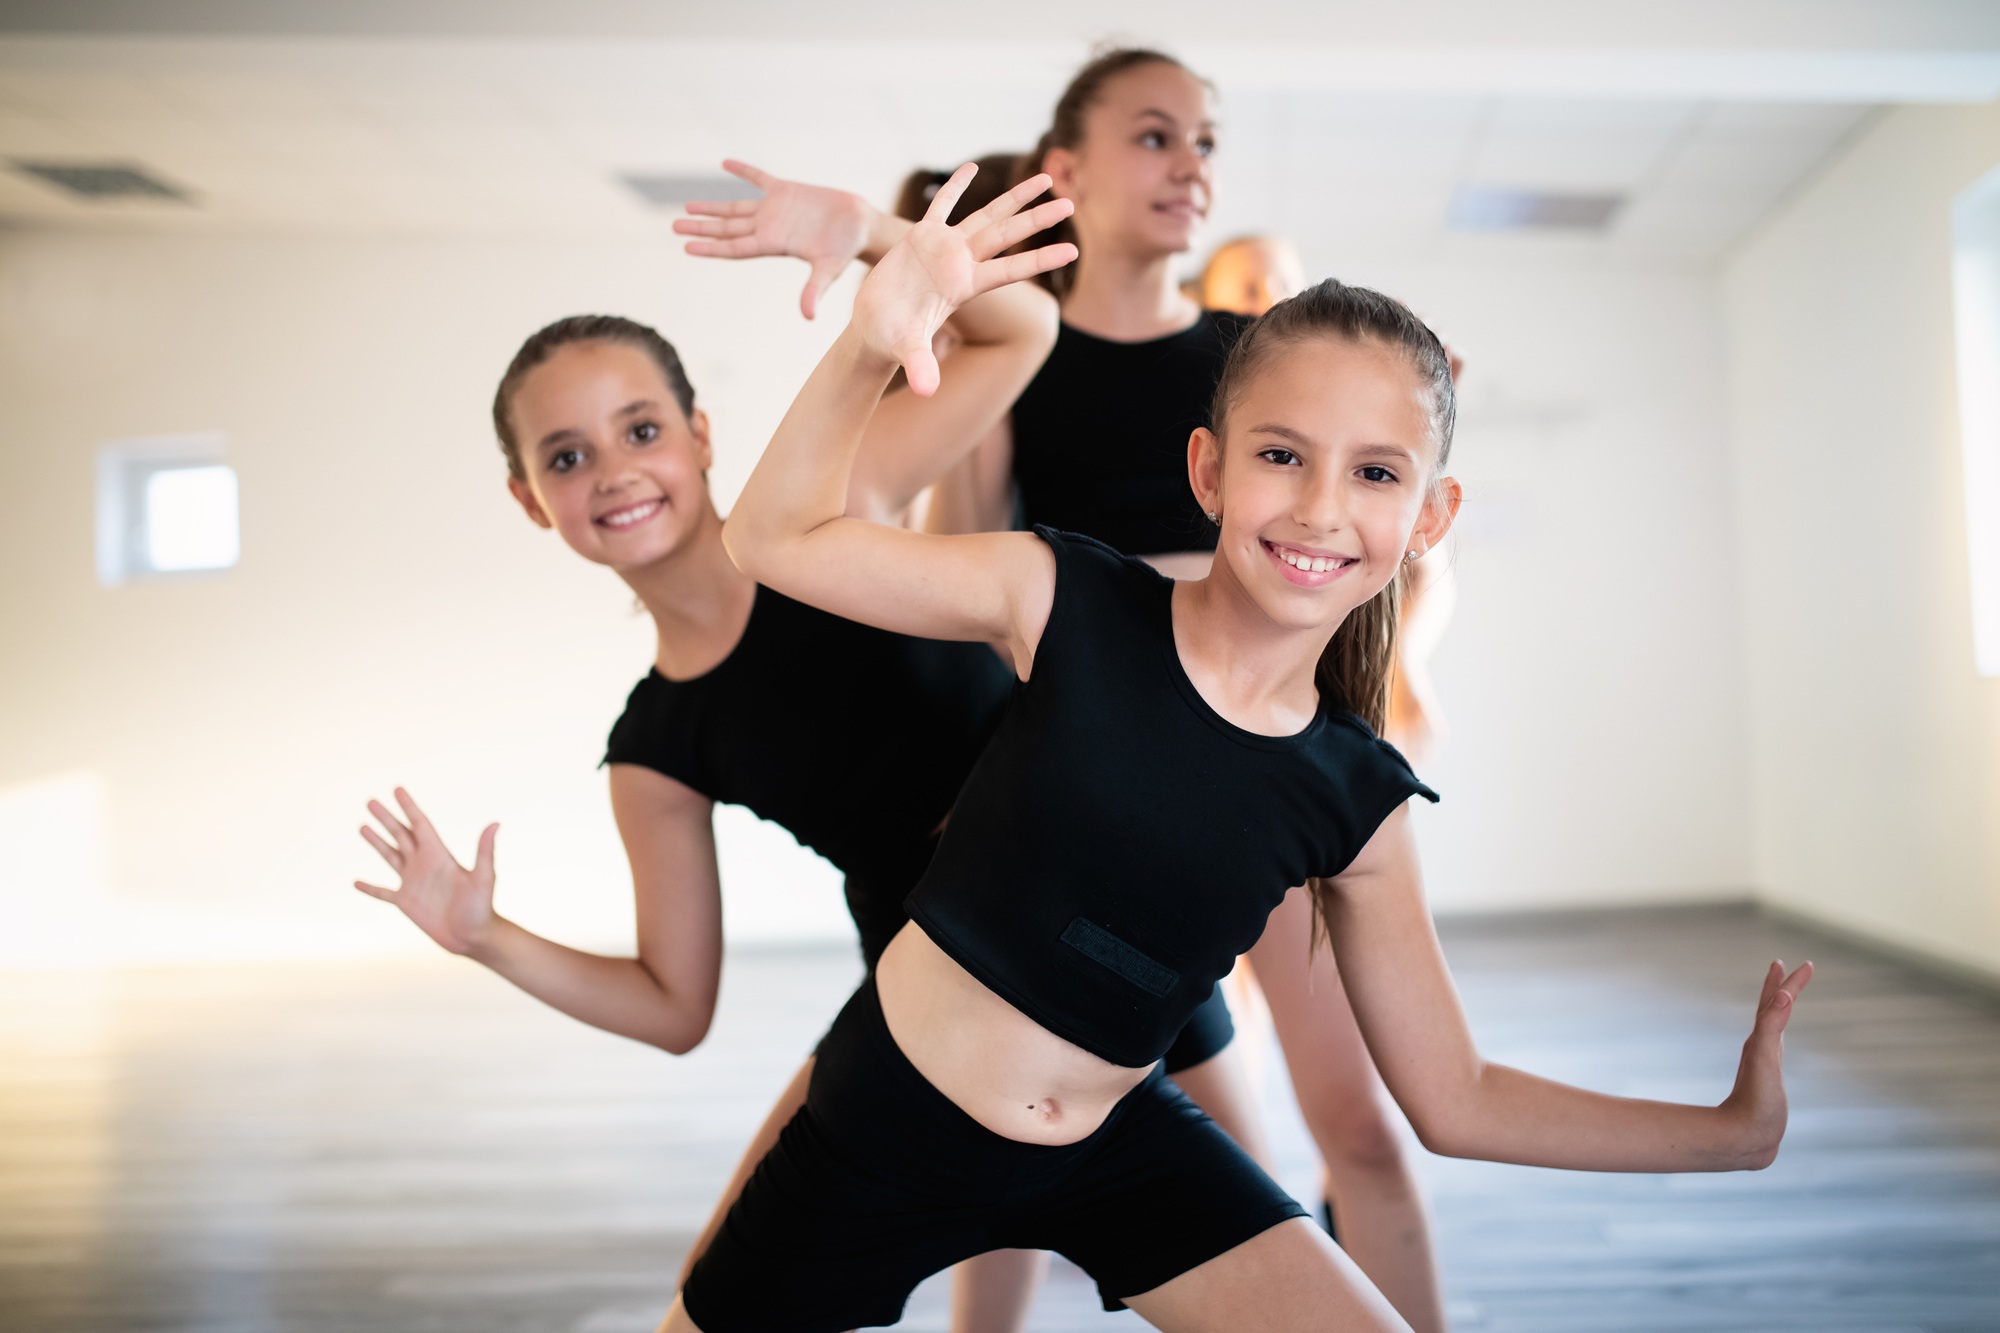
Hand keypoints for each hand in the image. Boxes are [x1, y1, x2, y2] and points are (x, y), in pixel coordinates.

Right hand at [355, 788, 498, 956]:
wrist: (474, 937)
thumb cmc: (482, 908)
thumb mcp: (484, 877)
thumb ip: (484, 851)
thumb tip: (495, 823)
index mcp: (440, 855)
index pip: (420, 824)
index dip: (408, 807)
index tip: (397, 789)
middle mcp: (424, 864)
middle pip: (401, 835)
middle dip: (386, 819)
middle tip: (370, 801)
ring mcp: (413, 883)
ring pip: (390, 856)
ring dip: (376, 842)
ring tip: (362, 826)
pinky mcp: (406, 902)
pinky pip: (383, 893)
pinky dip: (370, 888)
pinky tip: (356, 882)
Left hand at [672, 160, 875, 319]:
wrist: (860, 226)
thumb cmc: (845, 250)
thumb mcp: (829, 270)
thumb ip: (815, 290)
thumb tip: (808, 316)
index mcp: (773, 244)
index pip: (734, 247)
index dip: (710, 247)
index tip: (686, 246)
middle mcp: (768, 227)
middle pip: (727, 229)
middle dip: (701, 227)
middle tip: (674, 226)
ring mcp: (775, 209)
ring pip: (736, 208)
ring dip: (712, 207)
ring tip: (687, 206)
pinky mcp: (786, 191)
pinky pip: (759, 178)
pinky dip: (743, 171)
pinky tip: (725, 164)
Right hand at [852, 163, 1075, 396]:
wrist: (875, 329)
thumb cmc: (892, 340)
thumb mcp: (907, 350)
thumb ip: (921, 365)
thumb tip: (927, 390)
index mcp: (964, 285)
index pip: (1011, 270)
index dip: (1041, 259)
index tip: (1074, 250)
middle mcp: (961, 264)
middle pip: (1007, 234)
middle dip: (1038, 218)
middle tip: (1072, 202)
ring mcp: (943, 248)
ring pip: (986, 215)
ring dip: (1014, 198)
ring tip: (1045, 180)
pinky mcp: (920, 237)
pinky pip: (941, 205)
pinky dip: (955, 186)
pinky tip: (971, 167)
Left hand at [1720, 959, 1812, 1167]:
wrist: (1744, 1138)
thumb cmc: (1755, 1101)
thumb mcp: (1764, 1058)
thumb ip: (1770, 1026)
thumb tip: (1783, 995)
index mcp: (1760, 1040)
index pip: (1776, 1002)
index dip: (1790, 982)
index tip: (1804, 964)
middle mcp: (1760, 1047)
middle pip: (1770, 1009)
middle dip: (1780, 986)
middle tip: (1785, 966)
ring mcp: (1764, 1064)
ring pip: (1771, 1027)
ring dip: (1778, 1008)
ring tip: (1784, 998)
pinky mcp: (1769, 1082)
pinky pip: (1775, 1048)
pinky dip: (1779, 1036)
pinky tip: (1779, 1042)